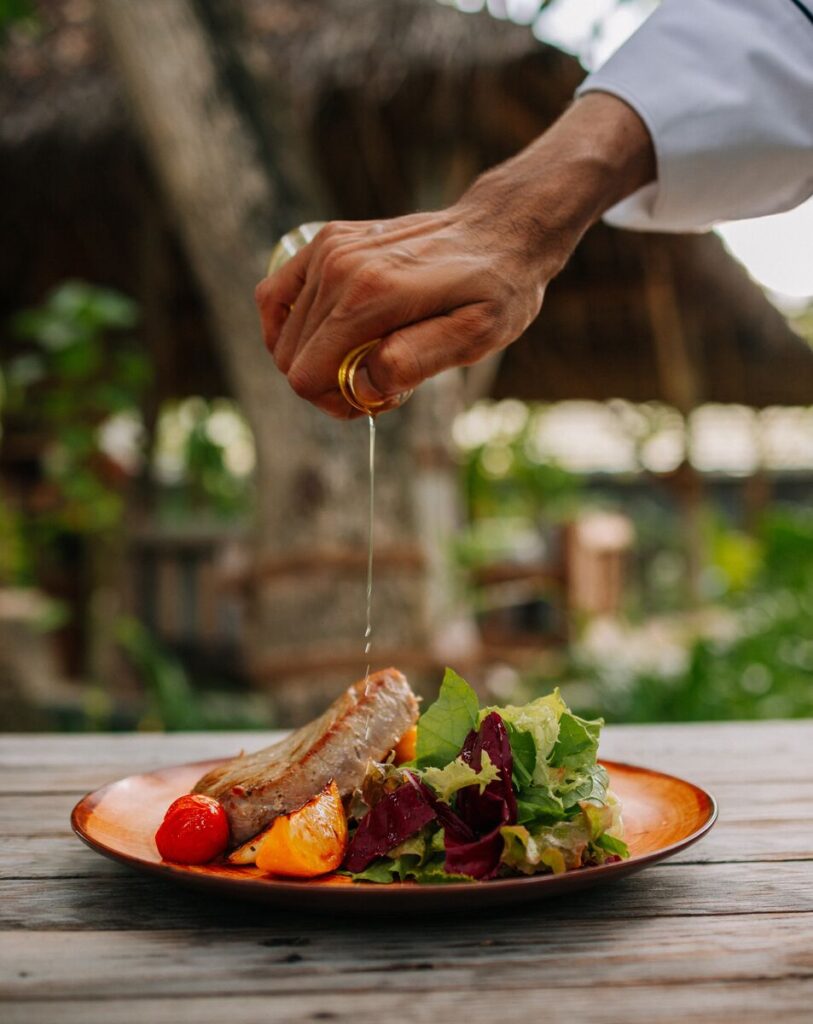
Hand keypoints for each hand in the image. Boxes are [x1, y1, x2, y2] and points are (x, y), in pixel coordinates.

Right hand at [255, 93, 653, 417]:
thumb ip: (415, 362)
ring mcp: (328, 249)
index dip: (336, 402)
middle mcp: (340, 267)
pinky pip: (274, 296)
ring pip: (284, 336)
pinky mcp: (324, 241)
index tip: (379, 399)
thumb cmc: (494, 291)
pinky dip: (292, 327)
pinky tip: (328, 337)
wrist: (500, 231)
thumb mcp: (476, 336)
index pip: (307, 374)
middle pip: (292, 360)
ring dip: (320, 357)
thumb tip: (359, 385)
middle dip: (330, 383)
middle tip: (381, 378)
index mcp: (372, 295)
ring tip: (367, 354)